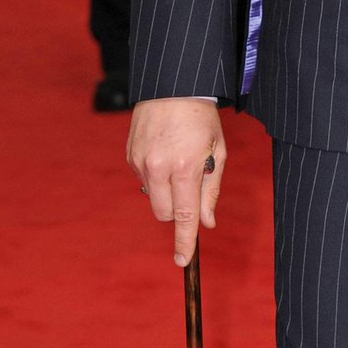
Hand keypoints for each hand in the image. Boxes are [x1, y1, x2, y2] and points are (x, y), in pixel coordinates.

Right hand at [127, 97, 225, 265]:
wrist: (172, 86)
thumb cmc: (201, 118)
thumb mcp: (217, 151)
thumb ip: (211, 190)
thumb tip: (207, 222)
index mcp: (184, 168)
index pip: (184, 217)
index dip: (185, 241)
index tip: (183, 261)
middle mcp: (158, 168)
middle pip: (165, 214)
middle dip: (179, 211)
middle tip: (191, 187)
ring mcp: (140, 162)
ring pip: (153, 199)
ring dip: (167, 193)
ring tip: (179, 163)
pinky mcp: (130, 156)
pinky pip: (144, 180)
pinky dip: (156, 177)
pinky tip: (165, 153)